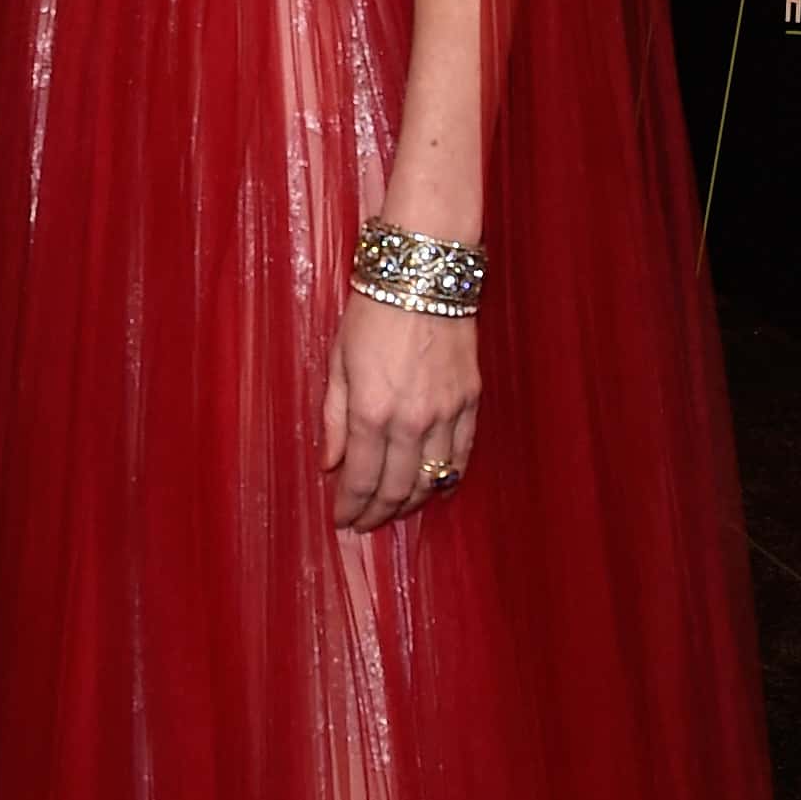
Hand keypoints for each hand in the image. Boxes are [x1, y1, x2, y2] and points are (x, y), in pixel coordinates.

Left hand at [322, 290, 479, 532]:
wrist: (422, 276)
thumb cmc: (371, 312)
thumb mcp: (338, 362)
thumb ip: (334, 418)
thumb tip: (330, 463)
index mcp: (371, 410)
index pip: (360, 479)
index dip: (350, 506)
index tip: (342, 520)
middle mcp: (411, 420)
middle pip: (396, 488)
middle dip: (378, 513)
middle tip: (365, 524)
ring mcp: (446, 413)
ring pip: (431, 479)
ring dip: (410, 503)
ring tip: (393, 511)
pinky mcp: (470, 401)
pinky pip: (461, 455)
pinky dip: (448, 479)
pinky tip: (435, 489)